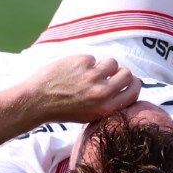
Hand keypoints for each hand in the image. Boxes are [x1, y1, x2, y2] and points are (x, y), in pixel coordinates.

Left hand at [25, 55, 140, 122]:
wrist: (37, 101)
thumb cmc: (62, 110)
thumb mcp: (89, 115)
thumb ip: (108, 103)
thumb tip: (124, 88)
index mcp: (106, 108)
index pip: (133, 92)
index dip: (135, 84)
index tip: (131, 80)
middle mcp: (102, 92)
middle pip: (127, 73)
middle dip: (121, 72)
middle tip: (109, 73)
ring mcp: (92, 75)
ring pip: (111, 62)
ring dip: (102, 65)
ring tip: (87, 72)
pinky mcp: (82, 62)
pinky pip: (92, 58)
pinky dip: (84, 63)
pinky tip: (71, 71)